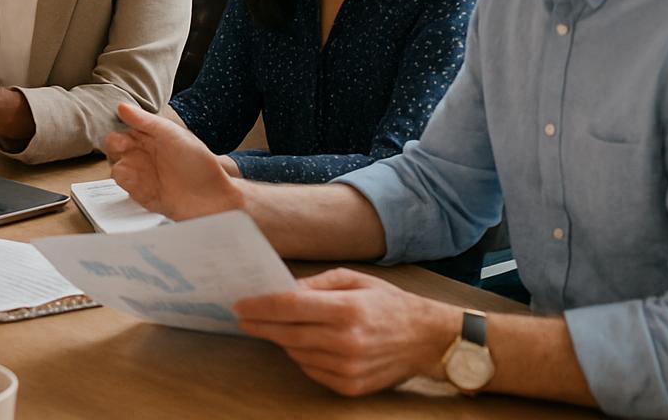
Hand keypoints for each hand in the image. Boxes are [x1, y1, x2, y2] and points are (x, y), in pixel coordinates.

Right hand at [103, 101, 242, 218]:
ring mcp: (143, 176)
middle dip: (115, 153)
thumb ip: (145, 121)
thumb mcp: (172, 133)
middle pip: (114, 152)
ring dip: (121, 169)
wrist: (214, 195)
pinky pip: (126, 189)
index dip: (117, 137)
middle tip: (127, 154)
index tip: (124, 140)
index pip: (120, 134)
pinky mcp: (144, 195)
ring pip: (117, 170)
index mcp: (149, 139)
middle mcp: (144, 157)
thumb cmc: (199, 162)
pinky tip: (139, 183)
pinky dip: (128, 185)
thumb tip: (121, 107)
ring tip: (135, 171)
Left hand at [233, 268, 460, 396]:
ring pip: (296, 353)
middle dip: (260, 324)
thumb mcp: (354, 280)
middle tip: (243, 317)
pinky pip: (311, 371)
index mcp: (347, 309)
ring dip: (281, 340)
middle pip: (287, 333)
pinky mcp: (351, 386)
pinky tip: (303, 344)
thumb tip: (281, 288)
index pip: (289, 307)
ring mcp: (348, 367)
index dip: (260, 306)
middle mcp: (346, 341)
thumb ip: (315, 284)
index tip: (239, 304)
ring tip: (274, 327)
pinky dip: (301, 357)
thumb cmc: (387, 303)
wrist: (428, 339)